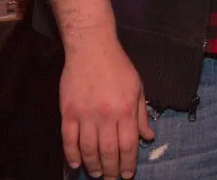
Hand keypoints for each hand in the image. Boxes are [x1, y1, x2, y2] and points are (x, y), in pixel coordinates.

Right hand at [60, 38, 153, 179]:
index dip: (128, 163)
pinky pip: (68, 140)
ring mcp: (85, 115)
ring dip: (93, 165)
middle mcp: (106, 115)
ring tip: (97, 174)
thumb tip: (148, 137)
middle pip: (108, 151)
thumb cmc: (118, 67)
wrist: (92, 49)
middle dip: (112, 169)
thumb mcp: (138, 88)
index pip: (128, 144)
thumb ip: (142, 115)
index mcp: (126, 109)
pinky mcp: (68, 112)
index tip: (128, 175)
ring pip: (88, 149)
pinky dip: (71, 154)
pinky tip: (76, 164)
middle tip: (112, 179)